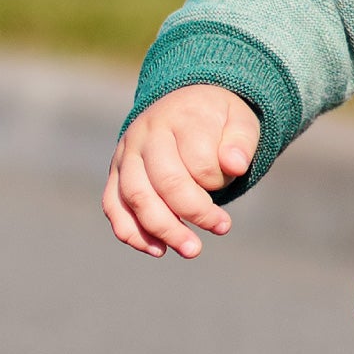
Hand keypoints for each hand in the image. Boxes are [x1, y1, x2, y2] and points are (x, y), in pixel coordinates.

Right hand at [104, 84, 260, 258]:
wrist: (185, 103)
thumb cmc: (217, 119)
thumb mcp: (240, 121)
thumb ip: (241, 142)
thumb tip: (236, 166)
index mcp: (180, 119)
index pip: (198, 161)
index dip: (218, 180)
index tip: (234, 180)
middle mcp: (145, 135)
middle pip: (163, 182)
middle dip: (192, 213)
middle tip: (222, 229)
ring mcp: (125, 154)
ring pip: (135, 197)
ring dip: (162, 229)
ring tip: (191, 250)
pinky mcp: (115, 173)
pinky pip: (113, 206)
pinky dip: (131, 232)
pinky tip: (157, 249)